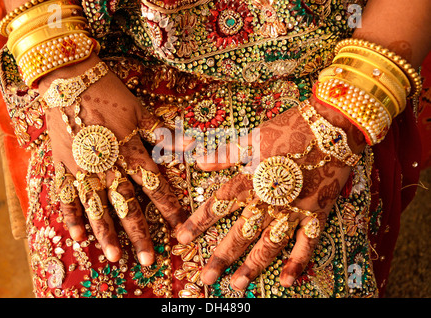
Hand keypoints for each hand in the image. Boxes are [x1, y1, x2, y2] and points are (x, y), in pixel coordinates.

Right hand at [39, 54, 187, 264]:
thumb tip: (191, 149)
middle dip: (139, 233)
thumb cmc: (109, 92)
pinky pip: (67, 195)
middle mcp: (108, 165)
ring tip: (115, 256)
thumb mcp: (140, 110)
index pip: (154, 186)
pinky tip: (77, 238)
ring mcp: (83, 168)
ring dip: (107, 234)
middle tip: (148, 259)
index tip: (179, 229)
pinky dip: (72, 216)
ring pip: (97, 207)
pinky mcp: (63, 166)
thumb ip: (163, 134)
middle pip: (126, 205)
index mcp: (130, 151)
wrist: (69, 79)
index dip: (169, 208)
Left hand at [176, 96, 365, 289]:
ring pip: (270, 245)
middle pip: (241, 233)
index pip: (219, 205)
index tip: (182, 239)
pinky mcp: (317, 214)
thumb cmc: (289, 128)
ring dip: (253, 266)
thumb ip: (225, 154)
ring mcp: (295, 211)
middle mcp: (270, 201)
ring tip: (237, 285)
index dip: (198, 223)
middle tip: (206, 277)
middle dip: (222, 257)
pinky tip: (285, 282)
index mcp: (251, 180)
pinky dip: (298, 263)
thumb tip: (198, 162)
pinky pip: (307, 244)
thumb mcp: (253, 137)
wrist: (332, 127)